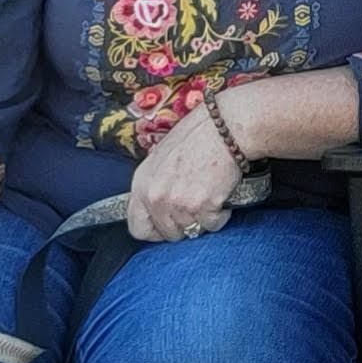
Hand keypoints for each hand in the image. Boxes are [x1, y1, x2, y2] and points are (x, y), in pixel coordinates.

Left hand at [127, 103, 243, 243]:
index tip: (166, 227)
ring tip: (208, 196)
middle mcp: (156, 197)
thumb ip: (155, 186)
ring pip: (192, 231)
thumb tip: (159, 207)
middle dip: (183, 225)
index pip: (138, 227)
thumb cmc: (195, 137)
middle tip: (194, 207)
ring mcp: (179, 204)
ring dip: (202, 219)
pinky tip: (219, 195)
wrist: (223, 129)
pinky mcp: (203, 207)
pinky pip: (212, 225)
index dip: (154, 231)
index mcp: (142, 184)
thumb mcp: (160, 158)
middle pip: (168, 233)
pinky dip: (219, 215)